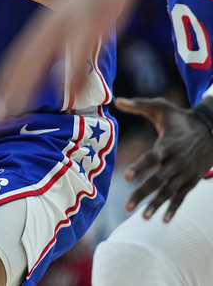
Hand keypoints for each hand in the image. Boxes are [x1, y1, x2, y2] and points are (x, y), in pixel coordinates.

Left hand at [0, 0, 137, 123]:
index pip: (16, 61)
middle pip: (20, 62)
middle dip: (5, 93)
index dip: (4, 86)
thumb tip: (61, 75)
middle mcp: (49, 28)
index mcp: (43, 29)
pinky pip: (77, 52)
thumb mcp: (72, 24)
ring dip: (29, 86)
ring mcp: (68, 25)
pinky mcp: (91, 23)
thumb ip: (64, 48)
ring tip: (15, 111)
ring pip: (41, 58)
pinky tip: (66, 94)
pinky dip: (71, 74)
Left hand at [118, 96, 212, 221]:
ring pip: (169, 192)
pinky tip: (163, 220)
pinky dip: (173, 208)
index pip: (151, 158)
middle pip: (158, 180)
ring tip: (143, 218)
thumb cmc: (180, 118)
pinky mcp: (191, 180)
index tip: (127, 177)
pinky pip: (181, 196)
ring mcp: (185, 173)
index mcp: (167, 145)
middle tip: (126, 207)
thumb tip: (117, 100)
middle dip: (142, 194)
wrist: (211, 129)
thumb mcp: (161, 108)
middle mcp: (176, 162)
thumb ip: (139, 105)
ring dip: (156, 205)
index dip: (140, 167)